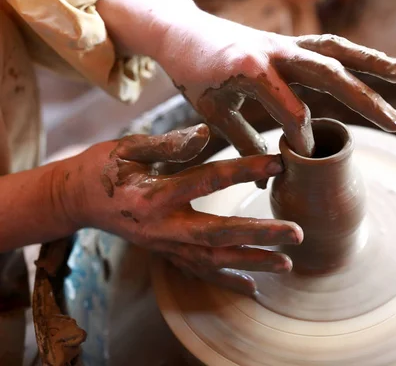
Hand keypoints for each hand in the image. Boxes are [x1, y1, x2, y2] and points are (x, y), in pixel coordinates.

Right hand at [66, 124, 302, 295]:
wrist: (74, 199)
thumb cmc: (103, 167)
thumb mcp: (128, 148)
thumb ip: (168, 143)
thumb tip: (205, 133)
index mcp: (154, 193)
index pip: (209, 179)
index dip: (245, 169)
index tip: (278, 162)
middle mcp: (162, 226)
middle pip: (218, 234)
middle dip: (259, 235)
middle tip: (296, 235)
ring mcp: (163, 245)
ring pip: (213, 260)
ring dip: (251, 263)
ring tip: (287, 264)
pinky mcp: (164, 254)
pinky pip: (198, 272)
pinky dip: (226, 281)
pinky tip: (252, 288)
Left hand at [156, 7, 395, 167]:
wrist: (179, 30)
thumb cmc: (193, 73)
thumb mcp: (212, 111)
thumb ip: (243, 140)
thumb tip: (268, 177)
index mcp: (249, 70)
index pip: (291, 109)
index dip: (303, 136)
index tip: (308, 157)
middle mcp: (273, 52)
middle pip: (328, 73)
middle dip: (365, 100)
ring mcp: (284, 43)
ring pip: (335, 50)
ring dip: (372, 62)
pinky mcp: (288, 41)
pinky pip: (327, 45)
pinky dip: (354, 53)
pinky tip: (377, 65)